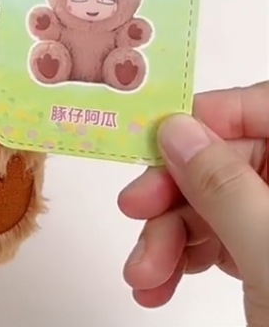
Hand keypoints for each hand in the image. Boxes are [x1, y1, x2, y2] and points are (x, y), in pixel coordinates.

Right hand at [118, 82, 268, 325]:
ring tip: (143, 276)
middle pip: (225, 160)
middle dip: (173, 194)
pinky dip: (179, 256)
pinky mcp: (266, 254)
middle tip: (135, 214)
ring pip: (211, 201)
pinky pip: (213, 237)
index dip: (206, 118)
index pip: (262, 109)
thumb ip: (225, 187)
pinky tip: (157, 282)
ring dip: (167, 235)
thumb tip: (177, 130)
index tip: (154, 140)